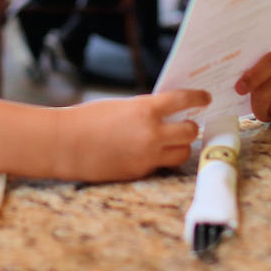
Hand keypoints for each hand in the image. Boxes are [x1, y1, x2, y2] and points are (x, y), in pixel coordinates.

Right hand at [57, 89, 209, 180]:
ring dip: (180, 145)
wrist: (64, 144)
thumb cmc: (87, 119)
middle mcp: (151, 133)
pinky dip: (160, 158)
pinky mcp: (140, 172)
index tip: (205, 98)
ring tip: (173, 141)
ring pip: (182, 153)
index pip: (183, 100)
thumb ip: (145, 110)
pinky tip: (149, 152)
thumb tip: (165, 113)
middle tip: (188, 123)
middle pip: (190, 131)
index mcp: (145, 109)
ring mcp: (147, 156)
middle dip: (190, 127)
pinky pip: (161, 165)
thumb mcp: (121, 106)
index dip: (198, 98)